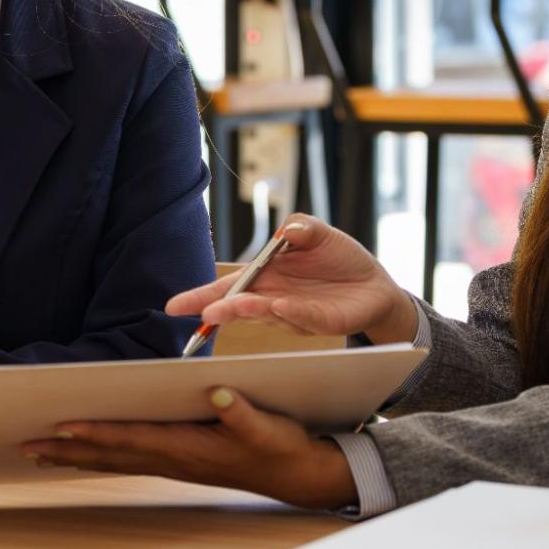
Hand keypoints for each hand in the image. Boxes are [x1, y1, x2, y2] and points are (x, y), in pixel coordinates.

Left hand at [19, 388, 356, 510]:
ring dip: (75, 457)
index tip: (62, 427)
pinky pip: (128, 460)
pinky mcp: (179, 461)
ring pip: (114, 461)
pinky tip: (85, 455)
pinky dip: (100, 456)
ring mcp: (174, 463)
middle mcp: (173, 459)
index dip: (96, 433)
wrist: (297, 475)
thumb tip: (218, 390)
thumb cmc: (279, 447)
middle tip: (27, 446)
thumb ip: (240, 410)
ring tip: (40, 453)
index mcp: (188, 447)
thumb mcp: (266, 426)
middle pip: (110, 455)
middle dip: (67, 451)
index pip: (131, 438)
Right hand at [167, 217, 415, 344]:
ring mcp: (295, 313)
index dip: (201, 296)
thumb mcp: (318, 233)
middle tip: (204, 313)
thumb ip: (300, 227)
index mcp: (265, 277)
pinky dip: (291, 312)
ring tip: (232, 307)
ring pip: (267, 313)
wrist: (374, 283)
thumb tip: (287, 230)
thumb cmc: (338, 258)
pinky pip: (304, 316)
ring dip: (250, 310)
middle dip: (221, 309)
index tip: (174, 306)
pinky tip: (278, 306)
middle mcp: (274, 298)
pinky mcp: (322, 321)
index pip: (227, 288)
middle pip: (240, 306)